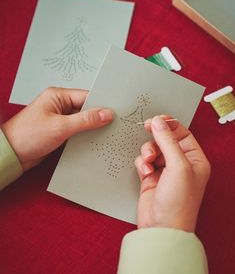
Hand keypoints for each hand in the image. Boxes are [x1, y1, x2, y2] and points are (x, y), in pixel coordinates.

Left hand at [1, 87, 112, 170]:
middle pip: (85, 108)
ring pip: (82, 120)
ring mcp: (59, 118)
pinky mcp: (59, 131)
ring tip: (107, 134)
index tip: (116, 113)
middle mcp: (59, 105)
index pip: (86, 96)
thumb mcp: (60, 127)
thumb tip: (107, 114)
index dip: (102, 105)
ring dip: (92, 128)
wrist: (11, 154)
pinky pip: (77, 130)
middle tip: (115, 125)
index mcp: (58, 96)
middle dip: (98, 117)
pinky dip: (85, 135)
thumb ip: (85, 120)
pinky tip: (94, 141)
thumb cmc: (28, 136)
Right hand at [134, 116, 209, 231]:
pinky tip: (146, 172)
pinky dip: (142, 163)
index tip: (156, 119)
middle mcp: (181, 163)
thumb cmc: (179, 202)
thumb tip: (158, 121)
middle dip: (156, 137)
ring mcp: (165, 170)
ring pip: (152, 148)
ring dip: (148, 151)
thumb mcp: (178, 166)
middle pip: (165, 138)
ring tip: (149, 162)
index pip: (182, 132)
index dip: (169, 124)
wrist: (161, 227)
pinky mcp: (151, 176)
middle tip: (147, 128)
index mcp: (195, 158)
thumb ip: (167, 141)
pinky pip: (144, 160)